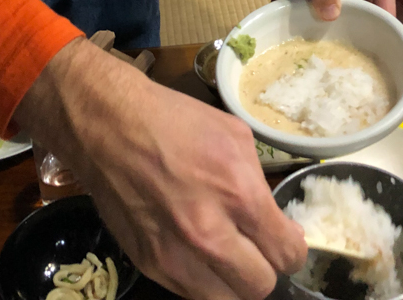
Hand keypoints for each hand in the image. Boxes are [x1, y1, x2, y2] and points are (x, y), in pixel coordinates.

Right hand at [15, 39, 305, 299]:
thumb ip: (257, 182)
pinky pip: (189, 292)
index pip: (286, 254)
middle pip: (260, 287)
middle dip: (265, 266)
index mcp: (238, 194)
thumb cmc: (175, 120)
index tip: (285, 238)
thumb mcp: (235, 135)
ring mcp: (175, 256)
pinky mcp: (149, 265)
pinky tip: (195, 248)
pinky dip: (200, 277)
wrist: (109, 125)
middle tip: (256, 245)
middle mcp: (209, 234)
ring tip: (226, 252)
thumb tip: (272, 217)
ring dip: (232, 280)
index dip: (292, 247)